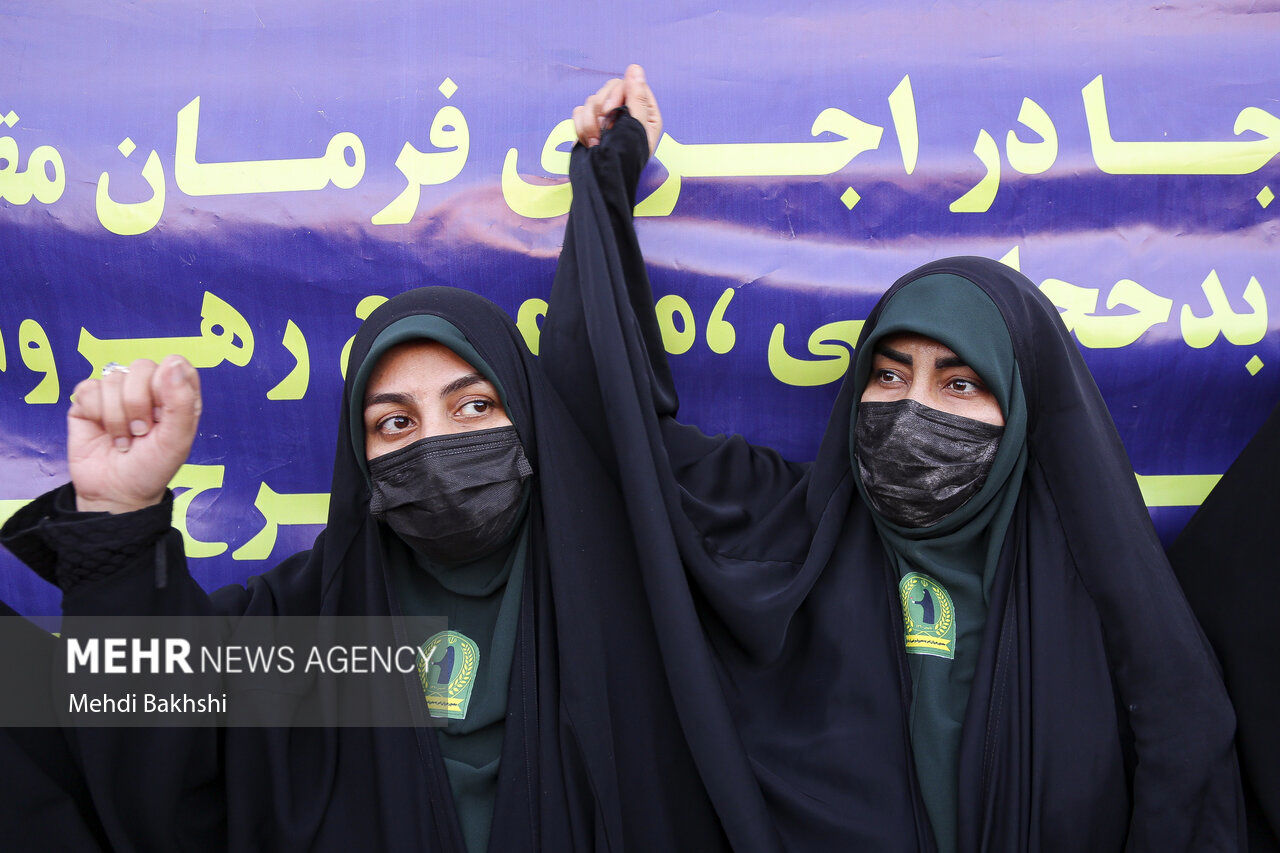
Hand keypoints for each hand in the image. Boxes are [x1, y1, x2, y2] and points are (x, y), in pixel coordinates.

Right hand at [67, 355, 201, 513]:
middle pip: (141, 366)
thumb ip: (181, 401)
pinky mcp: (88, 401)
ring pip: (113, 378)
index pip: (176, 364)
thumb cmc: (152, 467)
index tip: (163, 413)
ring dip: (118, 417)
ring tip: (124, 439)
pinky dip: (96, 413)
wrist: (115, 492)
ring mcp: (116, 393)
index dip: (167, 383)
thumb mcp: (177, 440)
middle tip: (141, 432)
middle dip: (139, 404)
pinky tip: (102, 431)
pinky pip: (88, 388)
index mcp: (176, 395)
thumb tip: (174, 362)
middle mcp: (147, 389)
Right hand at [572, 63, 661, 154]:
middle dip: (602, 108)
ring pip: (592, 100)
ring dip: (590, 122)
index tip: (610, 111)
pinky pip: (579, 112)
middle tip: (603, 131)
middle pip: (609, 88)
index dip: (618, 93)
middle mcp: (626, 112)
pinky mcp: (589, 125)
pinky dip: (580, 127)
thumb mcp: (636, 129)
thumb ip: (636, 98)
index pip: (631, 84)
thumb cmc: (626, 161)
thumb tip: (634, 68)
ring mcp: (607, 119)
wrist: (603, 184)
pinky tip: (588, 143)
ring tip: (596, 143)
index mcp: (645, 113)